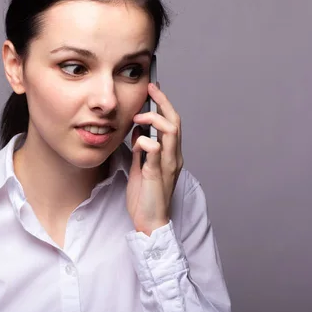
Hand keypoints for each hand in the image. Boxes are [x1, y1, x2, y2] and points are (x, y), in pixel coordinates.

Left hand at [126, 83, 183, 235]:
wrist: (149, 222)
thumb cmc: (145, 198)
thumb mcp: (141, 168)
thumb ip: (142, 150)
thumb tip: (138, 132)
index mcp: (171, 155)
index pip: (172, 124)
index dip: (164, 105)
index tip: (154, 90)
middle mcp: (174, 157)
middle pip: (175, 122)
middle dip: (163, 103)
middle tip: (151, 89)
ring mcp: (168, 165)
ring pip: (171, 132)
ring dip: (154, 119)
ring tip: (138, 117)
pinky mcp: (158, 173)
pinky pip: (156, 150)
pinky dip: (146, 141)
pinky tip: (136, 142)